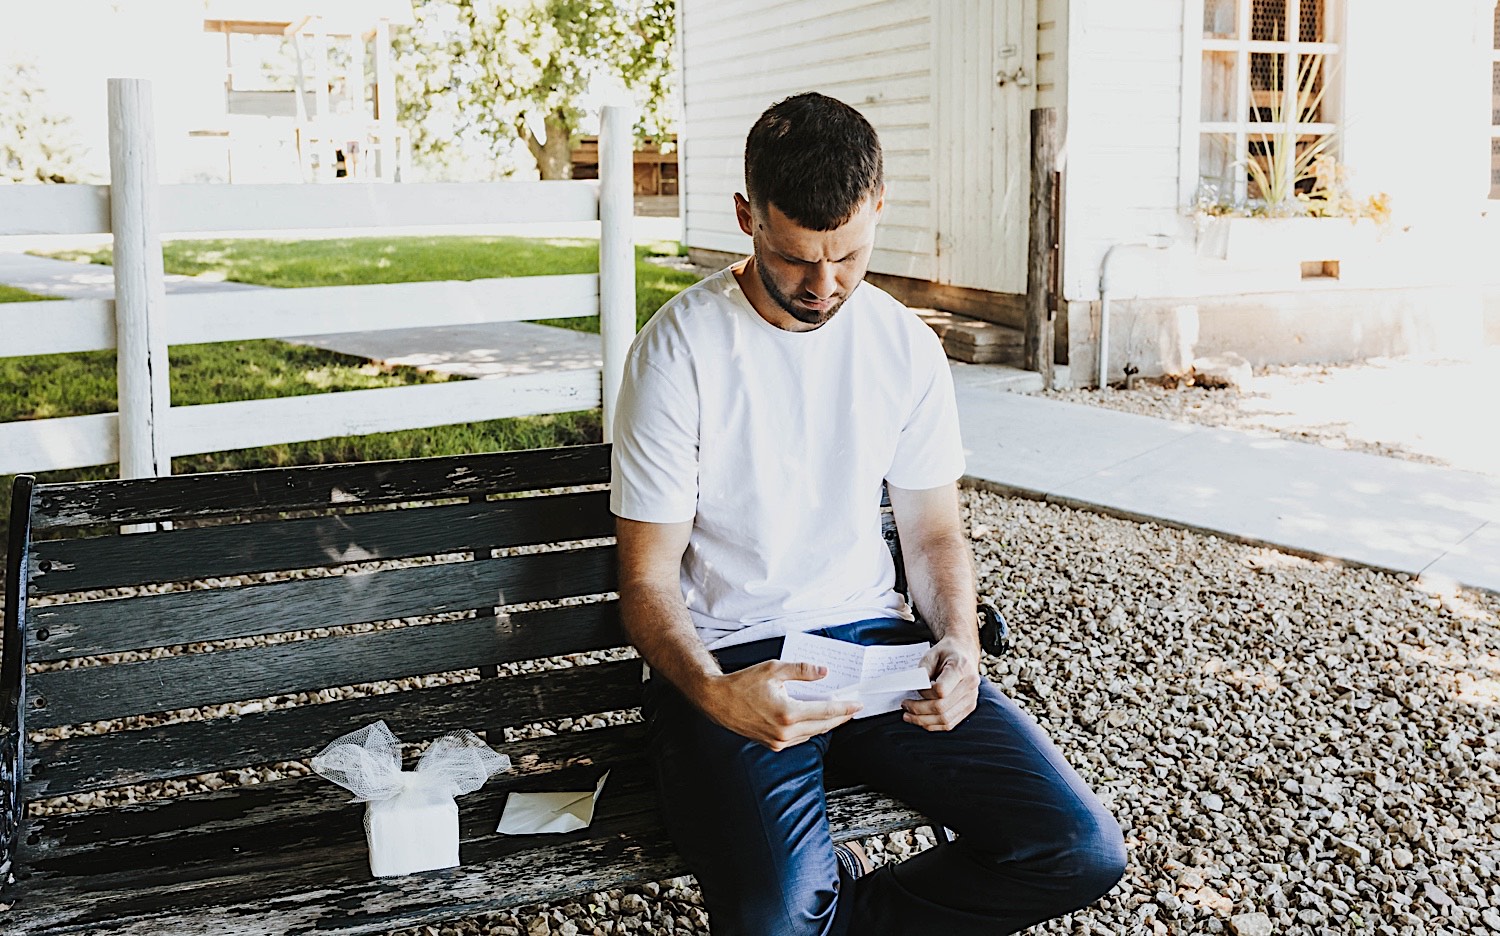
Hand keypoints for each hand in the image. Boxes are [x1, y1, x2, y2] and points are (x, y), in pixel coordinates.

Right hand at [691, 660, 862, 750]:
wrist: (717, 701)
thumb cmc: (742, 684)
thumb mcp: (773, 669)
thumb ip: (802, 671)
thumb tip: (824, 672)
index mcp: (788, 713)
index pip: (826, 712)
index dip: (845, 708)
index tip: (858, 704)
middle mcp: (785, 732)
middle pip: (823, 726)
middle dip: (840, 717)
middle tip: (852, 708)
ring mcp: (778, 741)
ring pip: (812, 734)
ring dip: (825, 724)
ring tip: (836, 712)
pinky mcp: (772, 745)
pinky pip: (799, 738)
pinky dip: (810, 728)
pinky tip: (813, 719)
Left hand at [902, 635, 980, 730]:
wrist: (964, 652)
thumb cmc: (947, 652)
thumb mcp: (932, 654)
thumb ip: (922, 671)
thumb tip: (913, 689)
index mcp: (962, 669)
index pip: (941, 690)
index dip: (924, 693)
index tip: (915, 688)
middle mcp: (970, 686)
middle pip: (942, 708)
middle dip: (919, 710)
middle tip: (904, 705)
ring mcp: (971, 699)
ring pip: (946, 720)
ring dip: (924, 721)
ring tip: (908, 716)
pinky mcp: (968, 707)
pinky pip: (950, 723)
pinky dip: (933, 725)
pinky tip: (921, 720)